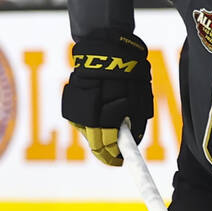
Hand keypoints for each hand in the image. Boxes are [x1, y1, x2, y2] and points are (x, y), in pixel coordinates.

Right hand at [61, 31, 153, 165]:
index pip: (106, 148)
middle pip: (96, 143)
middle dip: (109, 148)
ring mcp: (75, 109)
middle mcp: (84, 117)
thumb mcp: (139, 103)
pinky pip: (83, 119)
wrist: (106, 49)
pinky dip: (94, 121)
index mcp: (103, 119)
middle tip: (119, 152)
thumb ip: (135, 125)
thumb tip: (131, 142)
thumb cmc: (128, 76)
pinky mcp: (72, 101)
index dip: (114, 157)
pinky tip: (104, 112)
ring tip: (116, 127)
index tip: (121, 161)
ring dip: (101, 134)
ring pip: (89, 132)